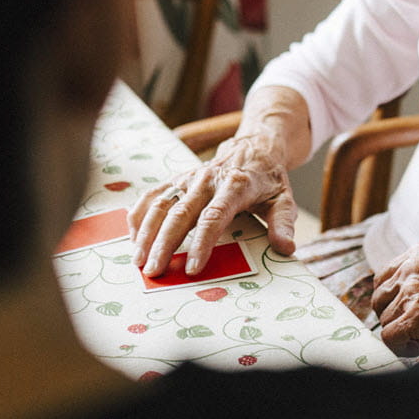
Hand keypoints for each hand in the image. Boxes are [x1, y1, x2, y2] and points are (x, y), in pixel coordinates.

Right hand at [128, 133, 298, 276]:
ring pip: (162, 203)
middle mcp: (208, 180)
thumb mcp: (284, 200)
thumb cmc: (268, 180)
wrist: (253, 147)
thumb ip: (284, 223)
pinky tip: (133, 237)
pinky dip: (139, 214)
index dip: (202, 243)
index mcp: (235, 185)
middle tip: (154, 271)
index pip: (214, 217)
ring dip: (146, 232)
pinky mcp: (178, 179)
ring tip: (138, 261)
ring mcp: (189, 178)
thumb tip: (285, 248)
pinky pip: (153, 195)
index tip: (192, 268)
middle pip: (181, 213)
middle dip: (164, 243)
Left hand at [370, 242, 418, 356]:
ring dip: (405, 335)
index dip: (392, 300)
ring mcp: (411, 293)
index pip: (384, 278)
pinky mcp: (415, 318)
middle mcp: (410, 269)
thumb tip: (407, 300)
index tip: (405, 312)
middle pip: (379, 300)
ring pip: (385, 321)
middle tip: (418, 330)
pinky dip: (402, 348)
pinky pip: (390, 338)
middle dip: (395, 318)